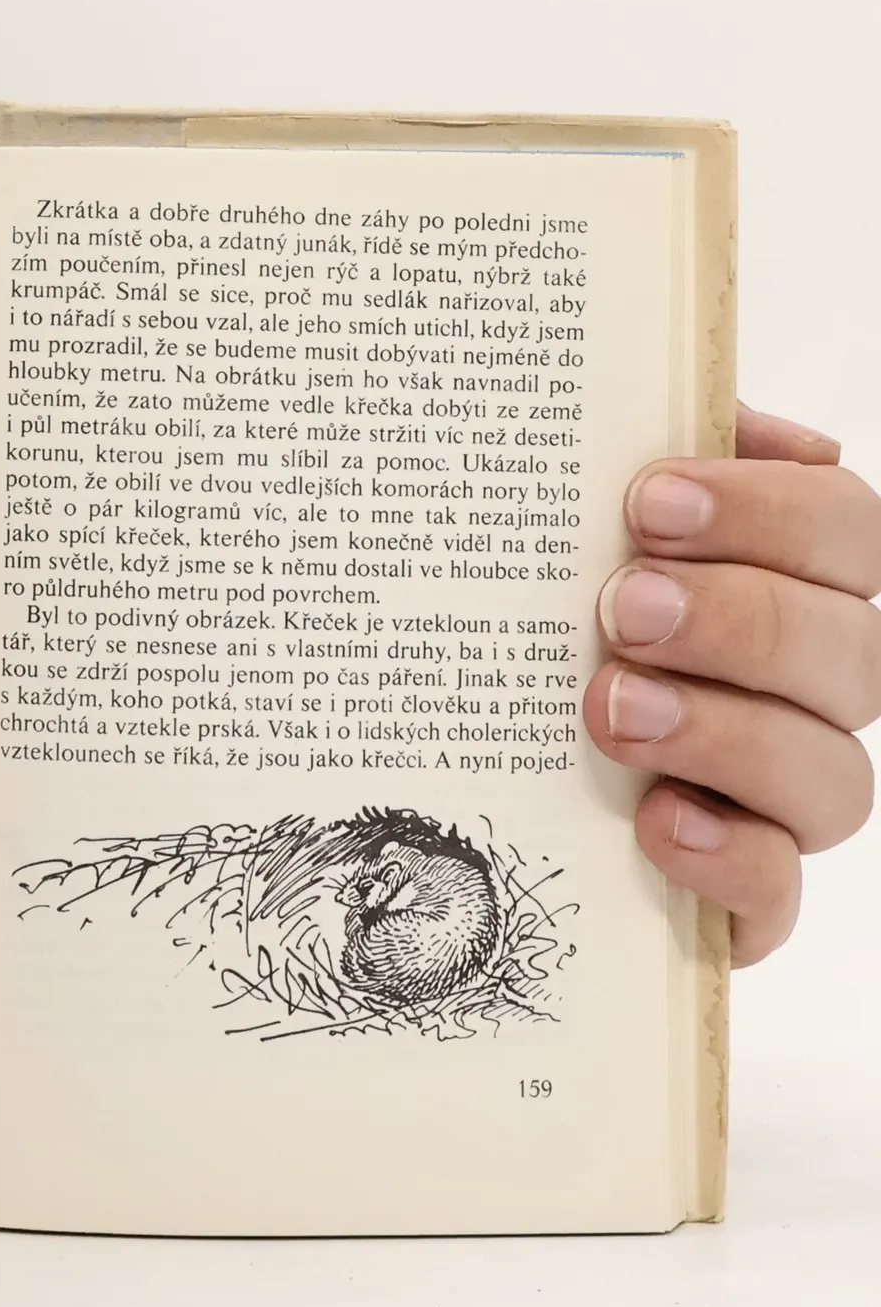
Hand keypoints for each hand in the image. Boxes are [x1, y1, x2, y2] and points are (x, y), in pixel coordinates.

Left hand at [586, 404, 880, 964]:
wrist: (465, 770)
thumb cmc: (535, 627)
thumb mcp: (562, 535)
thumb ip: (630, 463)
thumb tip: (706, 410)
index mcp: (792, 588)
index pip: (851, 530)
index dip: (770, 509)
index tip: (646, 498)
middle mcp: (810, 694)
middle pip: (850, 651)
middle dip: (738, 618)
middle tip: (621, 606)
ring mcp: (782, 802)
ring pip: (831, 776)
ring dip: (726, 732)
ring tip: (610, 707)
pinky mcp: (740, 897)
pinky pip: (777, 892)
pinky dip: (729, 857)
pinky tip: (655, 820)